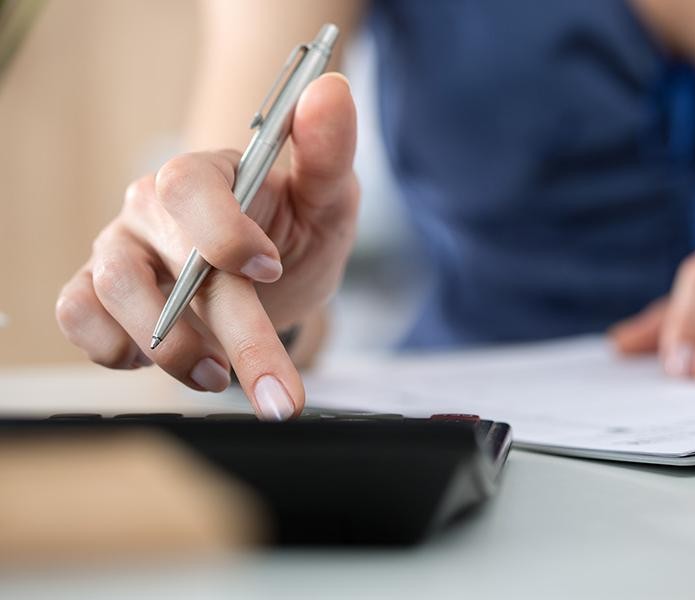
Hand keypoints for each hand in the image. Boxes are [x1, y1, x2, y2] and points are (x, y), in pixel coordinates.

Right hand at [56, 73, 358, 417]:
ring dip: (170, 349)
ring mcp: (121, 249)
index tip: (272, 269)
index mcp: (208, 174)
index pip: (189, 187)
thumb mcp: (329, 197)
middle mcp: (153, 207)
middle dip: (231, 334)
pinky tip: (158, 360)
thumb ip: (329, 152)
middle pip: (165, 261)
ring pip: (111, 291)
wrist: (273, 268)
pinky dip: (110, 347)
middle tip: (280, 393)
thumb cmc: (297, 227)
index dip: (224, 231)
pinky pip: (78, 315)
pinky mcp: (100, 291)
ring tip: (221, 375)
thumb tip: (331, 90)